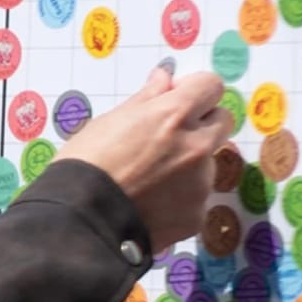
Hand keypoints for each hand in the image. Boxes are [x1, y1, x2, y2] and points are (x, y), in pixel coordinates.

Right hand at [52, 66, 233, 253]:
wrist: (79, 221)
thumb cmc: (84, 165)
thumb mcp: (108, 122)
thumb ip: (145, 100)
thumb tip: (164, 80)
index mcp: (173, 116)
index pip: (210, 85)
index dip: (192, 90)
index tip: (174, 99)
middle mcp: (196, 146)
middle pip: (222, 121)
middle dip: (201, 123)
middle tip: (168, 137)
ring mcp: (200, 183)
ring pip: (207, 163)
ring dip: (187, 165)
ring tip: (148, 180)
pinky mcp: (196, 215)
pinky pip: (195, 198)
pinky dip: (178, 199)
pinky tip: (150, 204)